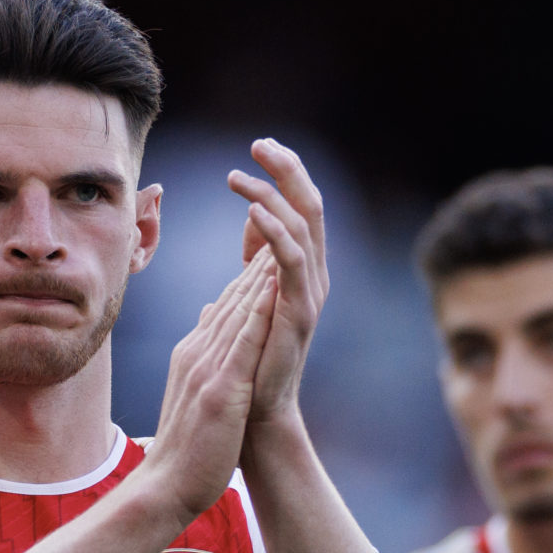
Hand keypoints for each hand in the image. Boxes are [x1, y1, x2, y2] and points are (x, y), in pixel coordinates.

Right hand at [148, 243, 276, 519]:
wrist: (166, 486)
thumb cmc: (184, 448)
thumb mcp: (192, 393)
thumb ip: (201, 353)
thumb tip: (212, 317)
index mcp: (193, 356)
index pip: (227, 307)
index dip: (250, 273)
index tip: (272, 243)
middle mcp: (197, 355)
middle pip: (234, 300)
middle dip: (259, 260)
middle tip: (279, 219)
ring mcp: (206, 371)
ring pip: (239, 313)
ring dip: (260, 273)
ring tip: (280, 239)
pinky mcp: (219, 391)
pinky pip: (242, 345)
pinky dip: (257, 313)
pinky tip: (272, 288)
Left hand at [226, 138, 328, 423]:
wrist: (256, 410)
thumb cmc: (250, 357)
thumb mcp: (252, 294)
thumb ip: (256, 257)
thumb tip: (251, 219)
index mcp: (302, 268)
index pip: (301, 206)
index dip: (285, 173)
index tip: (259, 146)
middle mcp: (314, 274)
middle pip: (310, 205)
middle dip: (287, 169)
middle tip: (259, 142)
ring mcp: (309, 291)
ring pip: (301, 226)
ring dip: (270, 194)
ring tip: (238, 174)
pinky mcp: (297, 310)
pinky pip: (290, 260)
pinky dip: (273, 231)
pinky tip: (252, 211)